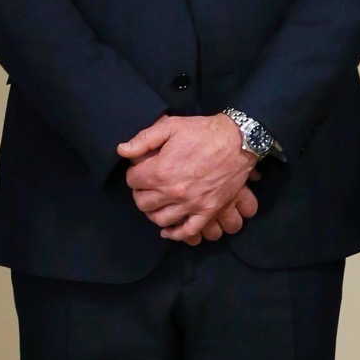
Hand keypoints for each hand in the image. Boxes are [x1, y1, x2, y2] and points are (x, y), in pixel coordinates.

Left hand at [118, 113, 259, 242]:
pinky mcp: (208, 211)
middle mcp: (173, 192)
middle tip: (147, 185)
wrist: (238, 140)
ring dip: (153, 212)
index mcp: (161, 170)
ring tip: (156, 202)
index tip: (140, 169)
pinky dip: (174, 233)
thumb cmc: (203, 131)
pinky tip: (167, 229)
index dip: (134, 173)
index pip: (132, 180)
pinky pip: (187, 231)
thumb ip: (144, 139)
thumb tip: (121, 151)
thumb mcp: (172, 126)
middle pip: (142, 202)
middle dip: (140, 192)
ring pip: (160, 219)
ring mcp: (191, 204)